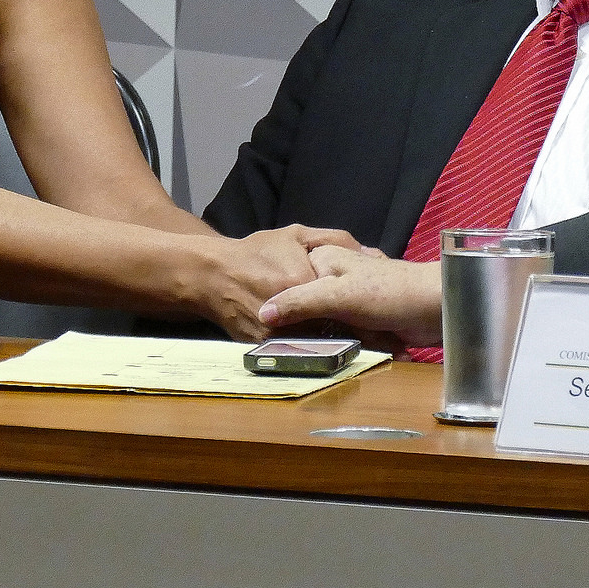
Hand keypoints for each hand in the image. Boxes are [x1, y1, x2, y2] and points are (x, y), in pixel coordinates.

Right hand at [180, 225, 358, 339]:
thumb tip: (369, 252)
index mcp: (304, 281)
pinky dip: (314, 349)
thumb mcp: (297, 235)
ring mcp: (278, 333)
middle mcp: (292, 311)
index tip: (377, 309)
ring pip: (320, 345)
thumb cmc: (256, 251)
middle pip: (336, 326)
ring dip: (338, 343)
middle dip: (355, 328)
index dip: (364, 306)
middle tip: (373, 329)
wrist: (211, 274)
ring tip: (356, 340)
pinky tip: (324, 344)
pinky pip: (299, 353)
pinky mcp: (267, 349)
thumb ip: (335, 238)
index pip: (347, 301)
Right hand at [258, 246, 442, 346]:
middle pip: (306, 312)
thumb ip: (301, 302)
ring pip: (326, 330)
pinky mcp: (365, 323)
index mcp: (323, 261)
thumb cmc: (392, 292)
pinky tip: (358, 355)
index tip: (268, 334)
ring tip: (341, 350)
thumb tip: (261, 314)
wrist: (440, 307)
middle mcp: (333, 280)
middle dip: (313, 333)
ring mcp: (350, 303)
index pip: (287, 286)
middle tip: (312, 346)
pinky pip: (347, 340)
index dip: (279, 311)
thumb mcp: (339, 294)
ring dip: (336, 344)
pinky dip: (353, 349)